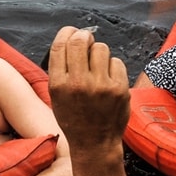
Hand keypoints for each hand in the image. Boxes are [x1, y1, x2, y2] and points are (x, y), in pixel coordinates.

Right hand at [47, 26, 129, 149]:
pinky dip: (113, 67)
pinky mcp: (119, 89)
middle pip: (80, 40)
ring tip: (98, 68)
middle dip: (84, 36)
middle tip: (87, 41)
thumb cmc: (74, 117)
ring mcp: (101, 86)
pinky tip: (109, 80)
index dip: (67, 32)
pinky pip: (116, 62)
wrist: (94, 143)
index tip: (72, 32)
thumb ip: (61, 68)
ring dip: (99, 53)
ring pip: (101, 48)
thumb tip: (73, 37)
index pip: (60, 45)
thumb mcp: (56, 96)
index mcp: (59, 84)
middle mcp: (78, 84)